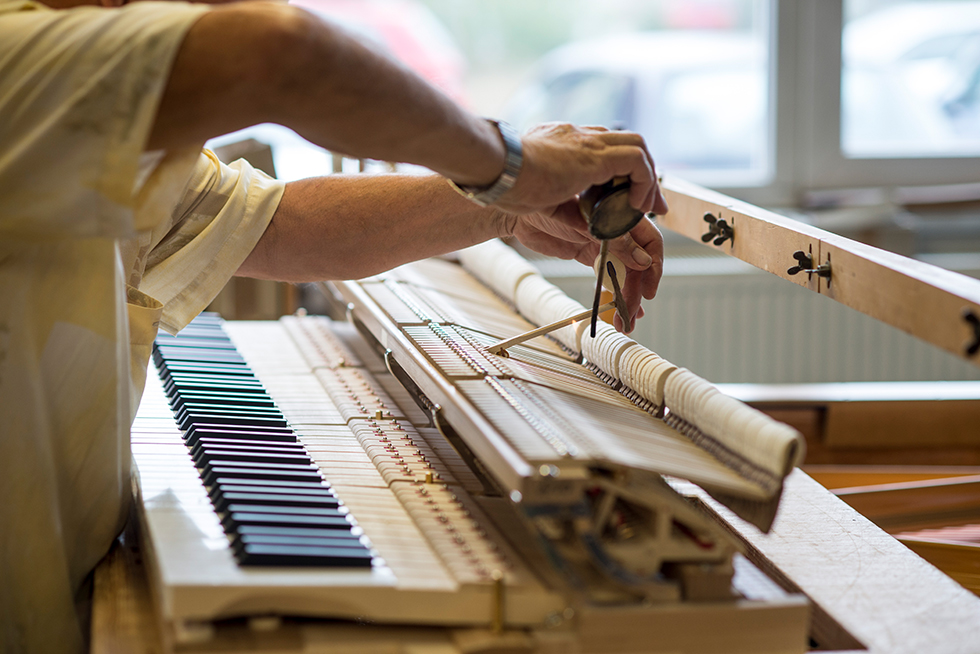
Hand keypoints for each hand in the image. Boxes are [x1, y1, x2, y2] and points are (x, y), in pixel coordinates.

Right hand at [493, 123, 668, 216]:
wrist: (495, 170)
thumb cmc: (506, 187)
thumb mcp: (544, 203)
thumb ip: (570, 215)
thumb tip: (592, 233)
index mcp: (563, 143)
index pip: (603, 147)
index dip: (622, 172)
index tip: (629, 197)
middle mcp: (578, 136)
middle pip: (626, 143)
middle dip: (644, 174)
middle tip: (651, 205)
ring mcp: (587, 141)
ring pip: (637, 147)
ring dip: (647, 178)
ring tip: (645, 208)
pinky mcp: (594, 154)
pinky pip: (636, 160)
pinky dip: (644, 181)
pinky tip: (636, 205)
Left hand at [503, 201, 664, 333]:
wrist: (523, 213)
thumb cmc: (552, 206)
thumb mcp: (589, 226)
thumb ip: (617, 242)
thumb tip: (644, 261)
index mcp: (623, 216)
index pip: (651, 243)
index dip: (654, 267)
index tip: (649, 290)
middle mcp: (617, 230)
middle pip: (638, 264)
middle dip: (637, 291)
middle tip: (630, 314)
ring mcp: (604, 244)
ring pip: (625, 273)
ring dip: (627, 297)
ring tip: (625, 321)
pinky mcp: (590, 255)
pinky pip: (608, 276)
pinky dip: (615, 292)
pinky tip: (619, 309)